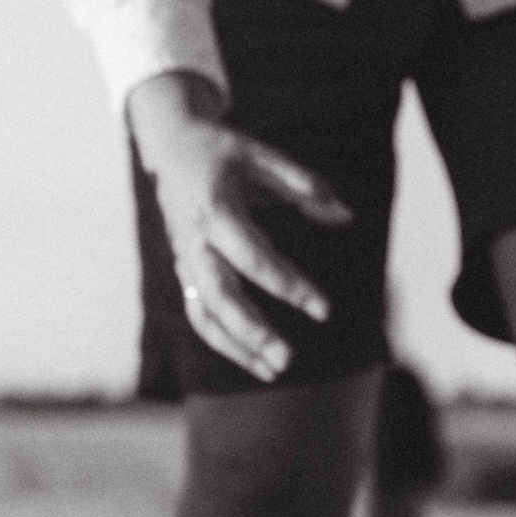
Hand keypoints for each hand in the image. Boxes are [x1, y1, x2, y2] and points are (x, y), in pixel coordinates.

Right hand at [127, 74, 349, 381]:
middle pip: (220, 296)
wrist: (167, 145)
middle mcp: (195, 241)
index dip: (289, 285)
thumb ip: (305, 185)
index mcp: (216, 210)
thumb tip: (348, 217)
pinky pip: (199, 314)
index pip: (254, 258)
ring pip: (204, 313)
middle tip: (288, 359)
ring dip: (236, 346)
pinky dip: (223, 342)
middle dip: (251, 331)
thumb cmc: (221, 149)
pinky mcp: (184, 270)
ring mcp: (185, 259)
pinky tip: (256, 362)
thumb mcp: (262, 155)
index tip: (323, 310)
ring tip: (276, 371)